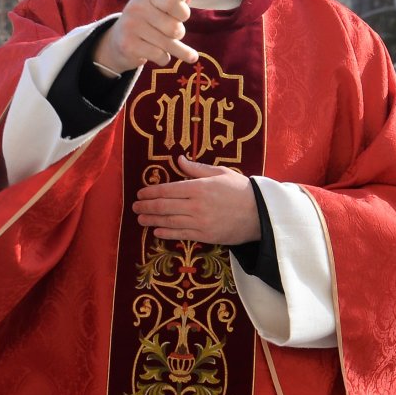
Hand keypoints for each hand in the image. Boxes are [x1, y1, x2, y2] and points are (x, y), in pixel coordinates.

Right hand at [92, 0, 197, 72]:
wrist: (117, 39)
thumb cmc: (146, 20)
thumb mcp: (158, 5)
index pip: (173, 1)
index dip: (183, 12)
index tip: (184, 17)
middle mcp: (137, 7)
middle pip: (174, 27)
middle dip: (179, 33)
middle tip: (175, 34)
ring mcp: (131, 26)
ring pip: (168, 44)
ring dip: (177, 50)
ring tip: (183, 53)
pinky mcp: (128, 45)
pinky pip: (159, 55)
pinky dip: (164, 58)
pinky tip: (159, 54)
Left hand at [133, 157, 259, 244]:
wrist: (261, 214)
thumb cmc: (241, 190)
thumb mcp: (220, 173)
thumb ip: (197, 168)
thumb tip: (179, 158)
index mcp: (200, 187)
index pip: (168, 189)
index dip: (151, 191)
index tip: (140, 192)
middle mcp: (197, 205)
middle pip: (164, 206)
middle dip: (146, 206)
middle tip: (135, 206)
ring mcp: (200, 222)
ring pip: (169, 221)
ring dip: (152, 220)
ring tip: (140, 218)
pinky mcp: (205, 236)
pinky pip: (181, 234)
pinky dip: (166, 232)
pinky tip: (156, 230)